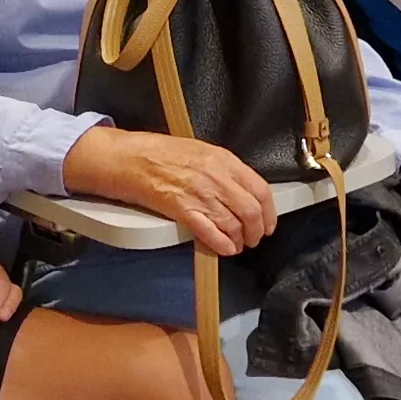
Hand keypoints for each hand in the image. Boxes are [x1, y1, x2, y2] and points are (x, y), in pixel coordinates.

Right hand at [65, 127, 275, 256]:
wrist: (131, 158)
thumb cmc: (160, 152)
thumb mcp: (201, 150)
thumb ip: (224, 170)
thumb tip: (242, 190)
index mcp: (223, 160)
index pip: (260, 190)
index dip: (269, 212)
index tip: (268, 223)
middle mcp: (216, 177)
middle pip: (251, 211)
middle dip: (256, 231)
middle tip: (254, 239)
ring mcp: (200, 195)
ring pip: (234, 225)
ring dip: (240, 240)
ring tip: (238, 245)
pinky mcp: (183, 210)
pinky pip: (211, 233)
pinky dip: (222, 245)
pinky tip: (225, 248)